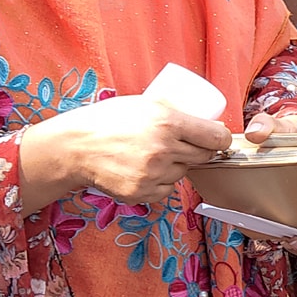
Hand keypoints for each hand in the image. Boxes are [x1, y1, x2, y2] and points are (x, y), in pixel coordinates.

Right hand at [21, 94, 231, 208]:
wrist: (75, 146)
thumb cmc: (109, 119)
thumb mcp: (145, 103)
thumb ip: (174, 110)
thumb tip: (210, 119)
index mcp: (168, 122)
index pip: (215, 137)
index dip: (221, 138)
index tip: (218, 137)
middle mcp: (163, 150)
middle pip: (203, 157)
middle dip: (201, 151)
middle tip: (190, 144)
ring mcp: (153, 174)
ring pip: (183, 173)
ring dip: (177, 166)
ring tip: (156, 154)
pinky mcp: (142, 193)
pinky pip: (165, 189)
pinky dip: (161, 181)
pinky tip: (146, 170)